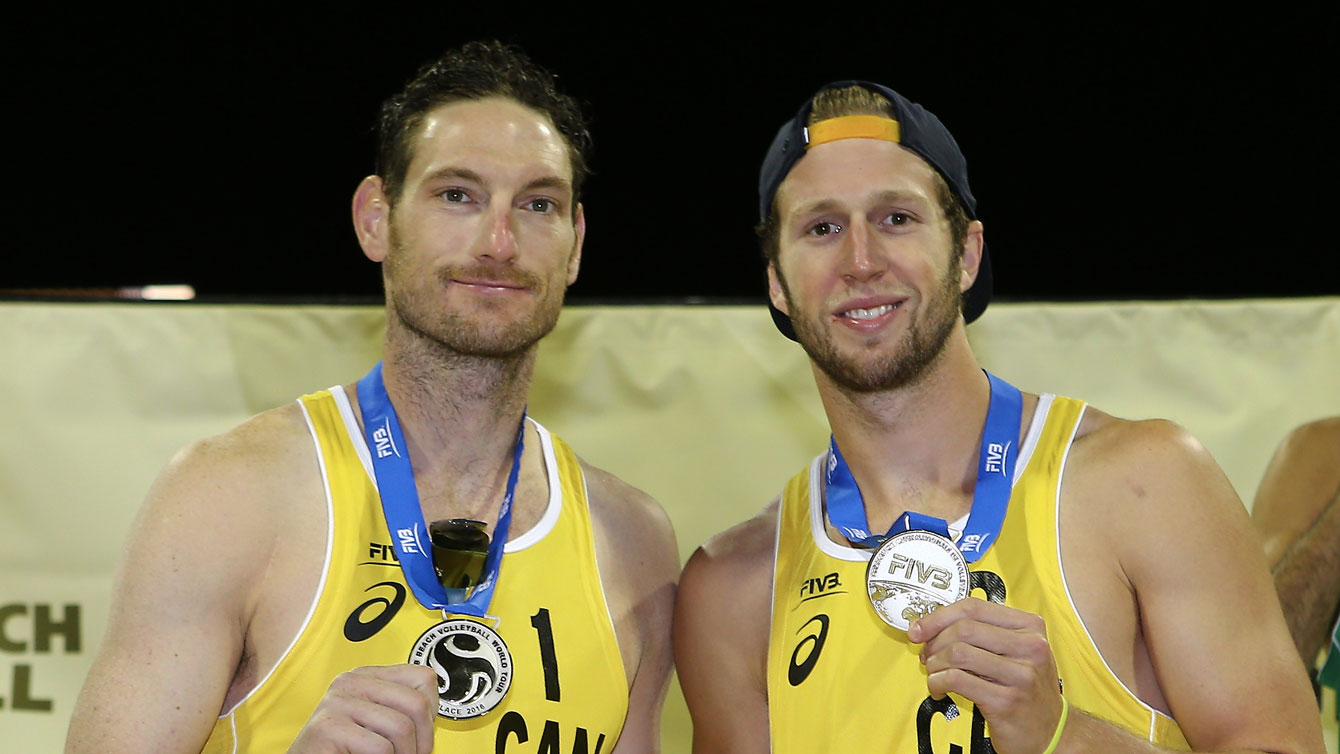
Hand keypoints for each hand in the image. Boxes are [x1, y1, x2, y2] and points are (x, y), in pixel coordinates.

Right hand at [288, 664, 438, 753]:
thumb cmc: (345, 750)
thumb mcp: (377, 721)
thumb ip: (400, 709)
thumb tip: (433, 711)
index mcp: (366, 675)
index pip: (423, 678)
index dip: (431, 712)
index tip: (422, 735)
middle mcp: (350, 682)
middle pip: (417, 703)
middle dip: (423, 740)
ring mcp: (336, 702)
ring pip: (401, 728)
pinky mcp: (328, 727)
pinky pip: (380, 748)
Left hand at [908, 598, 1064, 753]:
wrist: (1051, 732)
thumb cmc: (1027, 690)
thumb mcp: (1014, 652)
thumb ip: (982, 633)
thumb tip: (933, 625)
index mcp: (1030, 627)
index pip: (974, 608)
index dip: (939, 616)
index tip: (920, 628)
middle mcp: (1030, 647)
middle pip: (963, 628)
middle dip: (934, 642)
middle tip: (927, 655)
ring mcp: (1021, 674)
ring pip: (957, 653)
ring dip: (934, 664)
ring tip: (935, 673)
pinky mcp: (1007, 700)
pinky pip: (957, 680)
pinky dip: (937, 682)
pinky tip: (940, 689)